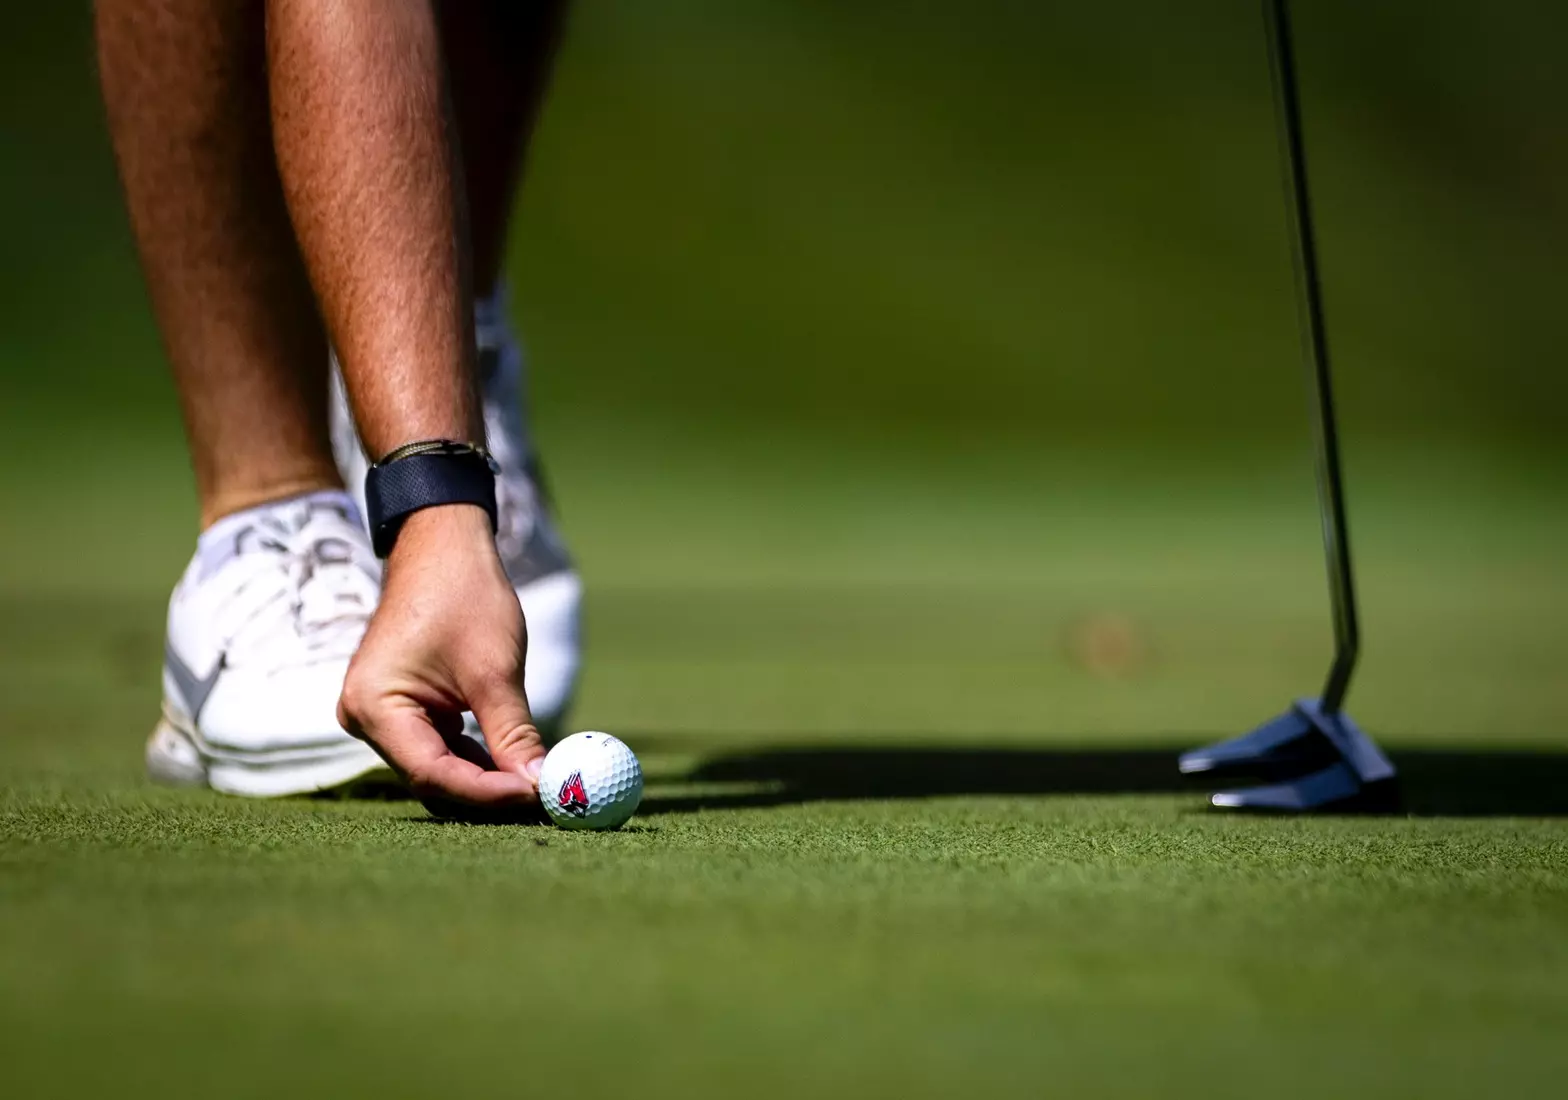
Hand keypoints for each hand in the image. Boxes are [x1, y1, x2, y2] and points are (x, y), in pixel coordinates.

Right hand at [337, 504, 545, 814]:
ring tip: (541, 788)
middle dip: (490, 795)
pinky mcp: (403, 713)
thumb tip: (545, 787)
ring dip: (488, 783)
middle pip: (432, 780)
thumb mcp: (494, 670)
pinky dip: (478, 762)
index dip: (488, 794)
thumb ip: (514, 734)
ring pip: (439, 771)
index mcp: (374, 706)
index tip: (540, 798)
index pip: (433, 773)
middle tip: (548, 803)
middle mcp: (366, 719)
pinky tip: (519, 767)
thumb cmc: (463, 597)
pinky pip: (440, 752)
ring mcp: (382, 718)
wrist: (442, 547)